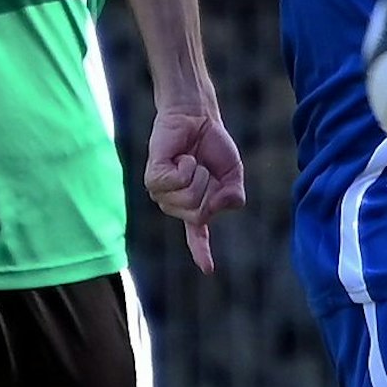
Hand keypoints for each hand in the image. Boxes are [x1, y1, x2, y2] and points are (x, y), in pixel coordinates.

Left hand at [144, 105, 246, 273]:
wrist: (197, 116)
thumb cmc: (213, 144)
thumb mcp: (233, 175)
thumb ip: (233, 197)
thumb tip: (215, 209)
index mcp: (196, 205)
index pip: (197, 234)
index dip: (202, 251)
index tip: (209, 269)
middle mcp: (176, 203)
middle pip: (200, 213)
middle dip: (210, 188)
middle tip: (203, 167)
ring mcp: (163, 193)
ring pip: (189, 199)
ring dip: (198, 175)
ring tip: (191, 160)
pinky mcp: (153, 178)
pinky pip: (176, 182)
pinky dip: (186, 166)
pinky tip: (182, 157)